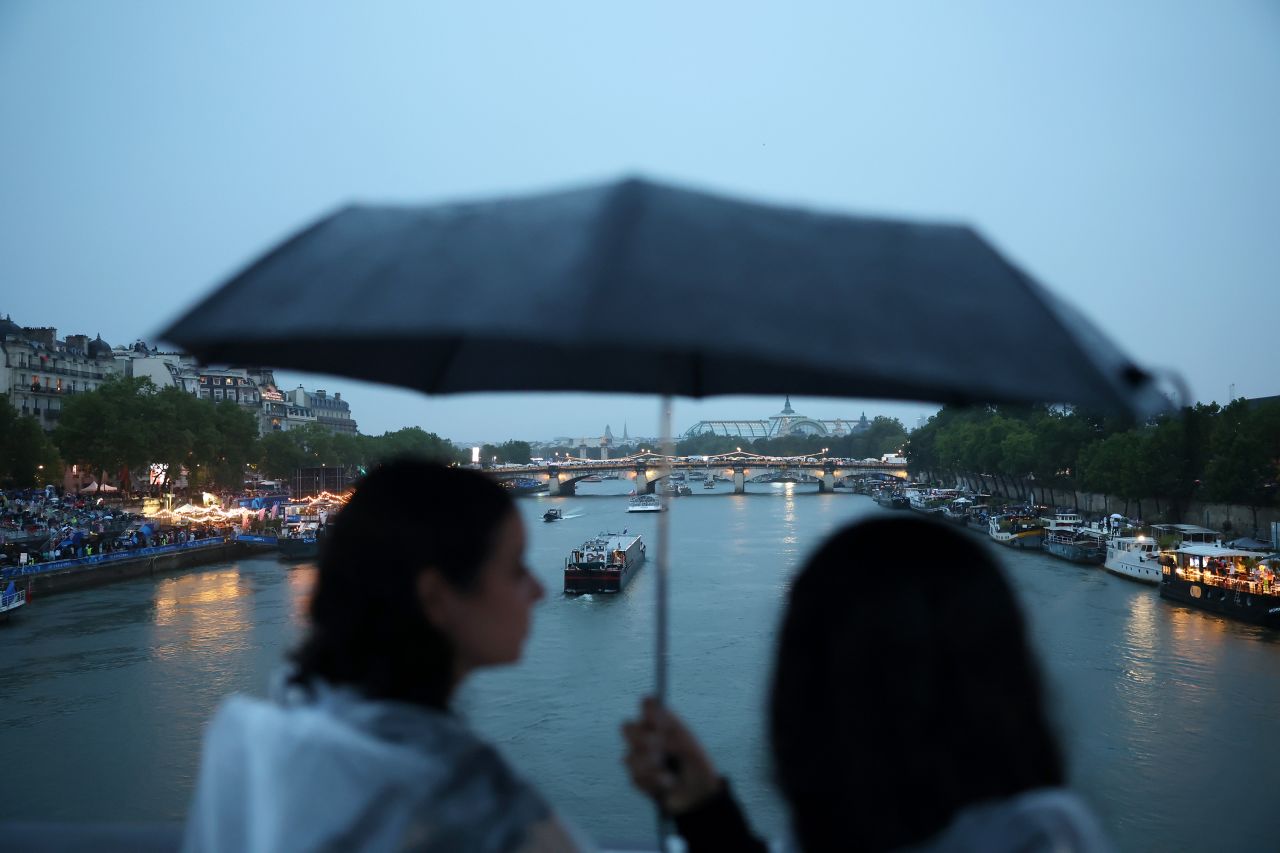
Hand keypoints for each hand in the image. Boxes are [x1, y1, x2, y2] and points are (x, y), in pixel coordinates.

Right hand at [621, 696, 720, 814]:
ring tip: (669, 776)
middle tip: (659, 748)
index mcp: (662, 723)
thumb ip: (677, 737)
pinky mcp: (637, 777)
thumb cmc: (696, 767)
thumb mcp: (693, 750)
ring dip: (651, 767)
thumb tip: (661, 731)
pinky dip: (654, 782)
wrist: (697, 797)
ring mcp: (638, 756)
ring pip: (630, 756)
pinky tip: (666, 785)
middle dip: (642, 740)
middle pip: (627, 727)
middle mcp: (646, 736)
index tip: (659, 720)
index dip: (648, 708)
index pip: (648, 705)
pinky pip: (636, 777)